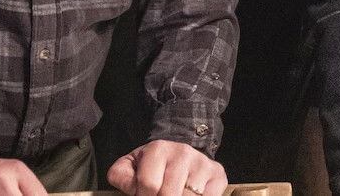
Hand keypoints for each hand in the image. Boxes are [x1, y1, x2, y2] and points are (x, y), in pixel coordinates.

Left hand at [107, 140, 227, 195]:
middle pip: (169, 194)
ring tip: (173, 195)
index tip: (143, 195)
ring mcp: (202, 163)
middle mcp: (183, 153)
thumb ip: (121, 176)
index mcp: (158, 149)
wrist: (179, 154)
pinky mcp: (218, 174)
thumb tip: (131, 188)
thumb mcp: (130, 166)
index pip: (149, 185)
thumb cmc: (151, 166)